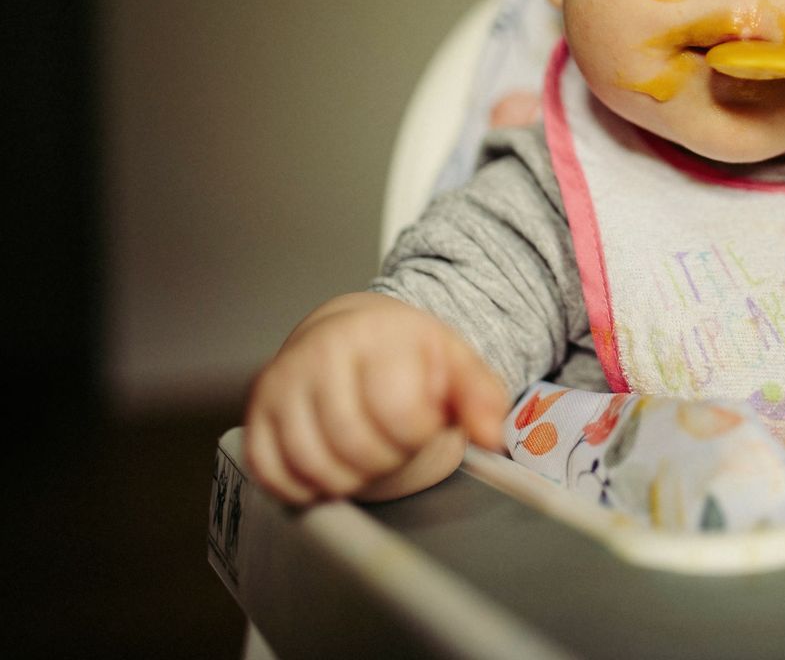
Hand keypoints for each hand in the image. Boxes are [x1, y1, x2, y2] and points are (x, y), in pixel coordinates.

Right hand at [244, 292, 507, 503]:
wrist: (350, 334)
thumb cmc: (406, 354)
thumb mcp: (456, 361)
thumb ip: (481, 396)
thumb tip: (491, 436)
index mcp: (372, 335)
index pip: (399, 412)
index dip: (421, 433)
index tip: (425, 422)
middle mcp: (316, 355)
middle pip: (355, 446)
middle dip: (388, 459)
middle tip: (397, 441)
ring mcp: (279, 387)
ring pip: (314, 467)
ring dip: (351, 478)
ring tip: (368, 451)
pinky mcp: (255, 417)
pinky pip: (275, 477)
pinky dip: (308, 487)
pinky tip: (333, 466)